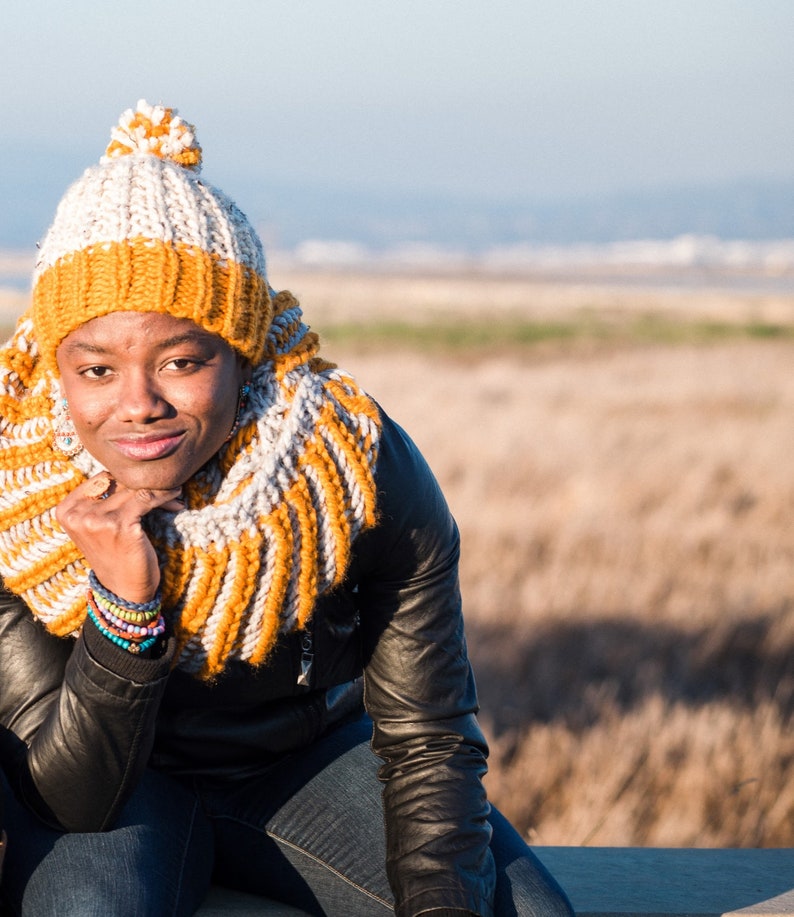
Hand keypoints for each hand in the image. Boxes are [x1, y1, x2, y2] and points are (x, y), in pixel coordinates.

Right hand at [56, 472, 182, 603]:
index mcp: (66, 510)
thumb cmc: (117, 555)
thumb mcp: (100, 526)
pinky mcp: (119, 525)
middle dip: (145, 485)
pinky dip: (164, 497)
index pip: (101, 479)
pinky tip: (175, 499)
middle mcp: (77, 514)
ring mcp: (96, 519)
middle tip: (168, 488)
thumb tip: (134, 470)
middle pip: (118, 483)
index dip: (127, 479)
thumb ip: (104, 500)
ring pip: (134, 489)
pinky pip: (146, 499)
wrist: (124, 591)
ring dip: (159, 490)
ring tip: (175, 493)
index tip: (148, 485)